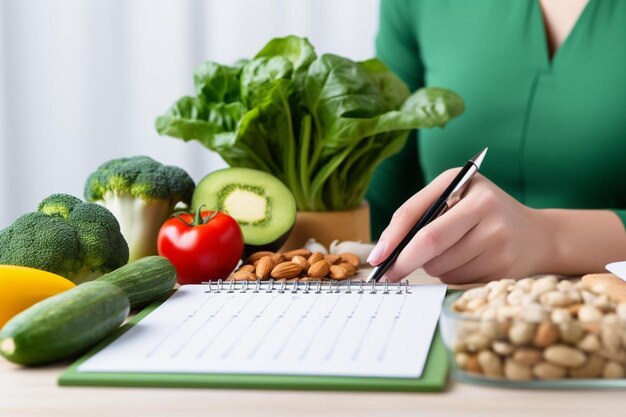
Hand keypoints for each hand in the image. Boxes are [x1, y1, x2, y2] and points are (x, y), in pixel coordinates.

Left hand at [367, 169, 549, 283]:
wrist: (538, 236)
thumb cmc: (482, 213)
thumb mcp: (454, 196)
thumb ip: (419, 213)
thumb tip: (385, 250)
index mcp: (468, 186)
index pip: (421, 218)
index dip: (395, 240)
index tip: (376, 258)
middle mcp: (487, 210)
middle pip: (431, 247)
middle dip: (404, 262)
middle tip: (389, 274)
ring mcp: (498, 241)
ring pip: (441, 267)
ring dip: (432, 267)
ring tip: (451, 252)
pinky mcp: (503, 269)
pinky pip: (458, 280)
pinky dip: (451, 275)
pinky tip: (469, 262)